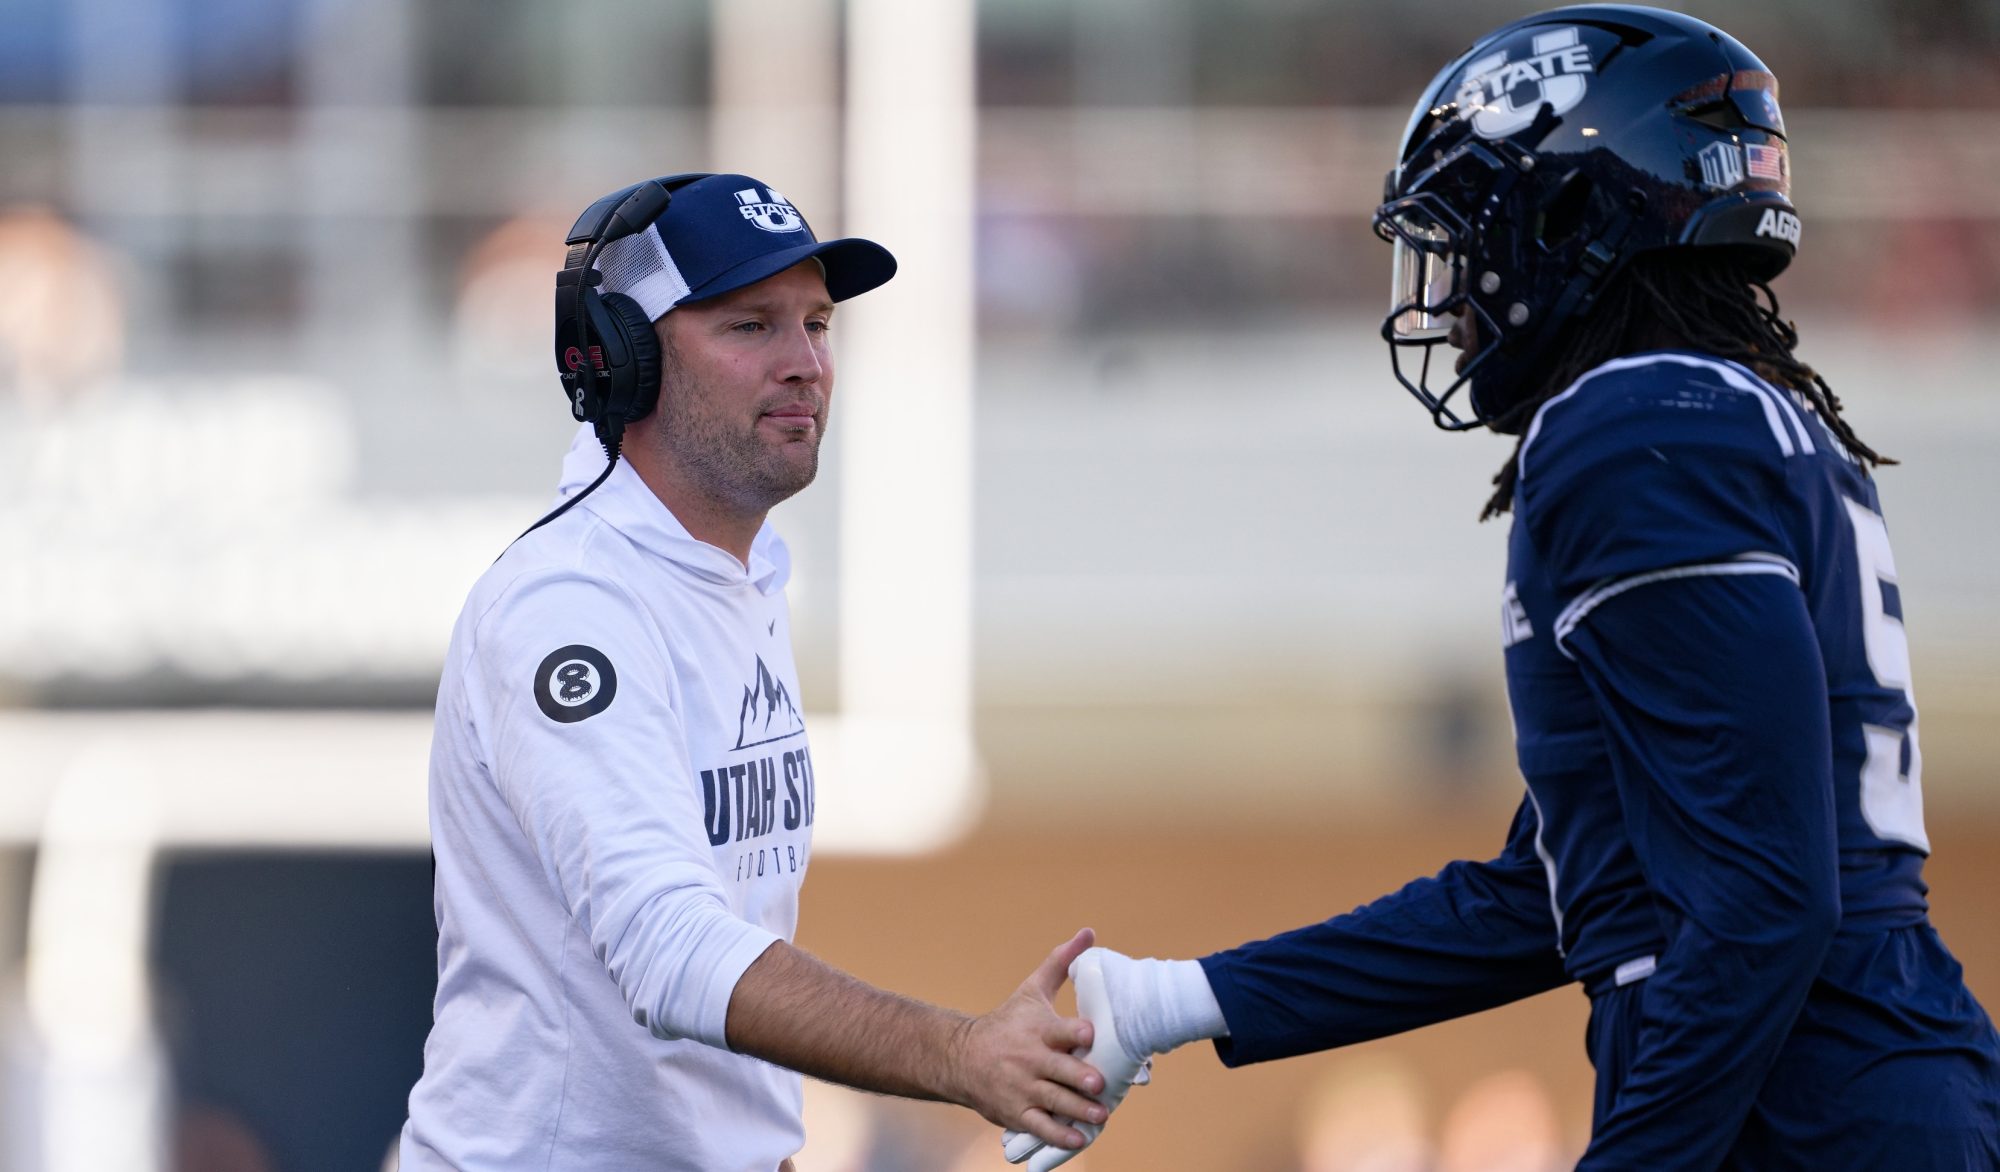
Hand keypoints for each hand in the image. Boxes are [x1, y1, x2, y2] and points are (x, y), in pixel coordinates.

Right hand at [944, 928, 1107, 1151]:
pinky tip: (1079, 1139)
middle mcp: (1030, 1059)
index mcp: (1037, 1029)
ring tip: (1100, 1115)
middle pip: (1058, 1069)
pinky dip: (1059, 1136)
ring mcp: (1023, 1088)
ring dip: (1077, 1110)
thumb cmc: (1007, 1022)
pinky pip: (1040, 1127)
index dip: (1073, 1031)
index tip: (1088, 1032)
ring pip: (1053, 1101)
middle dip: (1078, 1077)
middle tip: (1098, 1083)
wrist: (961, 1058)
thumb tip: (1089, 931)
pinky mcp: (1017, 1113)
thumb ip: (1062, 963)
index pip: (1056, 1029)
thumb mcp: (1031, 991)